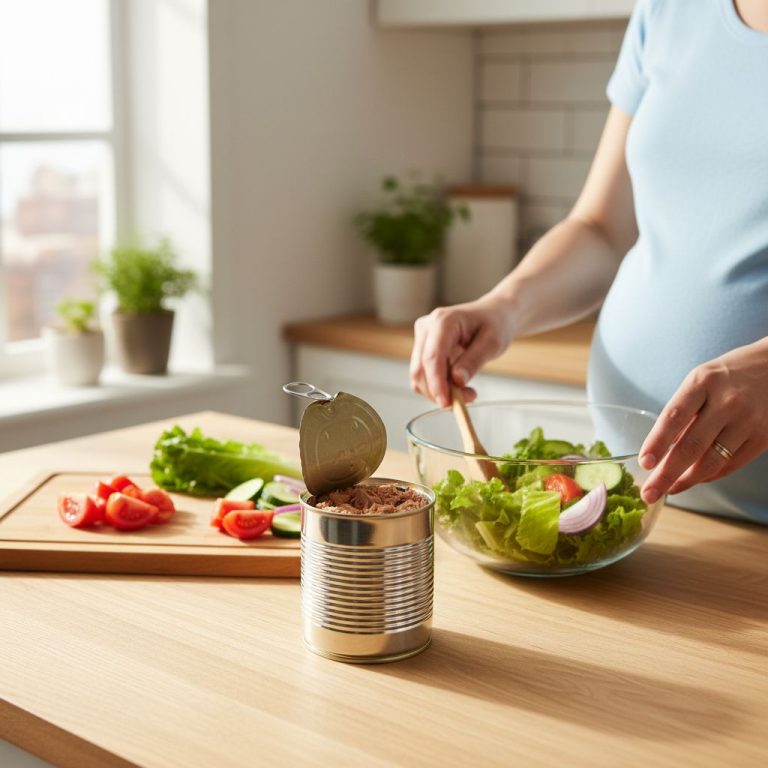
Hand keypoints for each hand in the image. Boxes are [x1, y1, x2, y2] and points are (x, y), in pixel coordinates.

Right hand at [409, 297, 514, 407]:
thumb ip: (473, 361)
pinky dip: (438, 386)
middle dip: (439, 391)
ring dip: (439, 391)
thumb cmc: (495, 324)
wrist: (493, 314)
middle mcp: (426, 327)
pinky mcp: (423, 348)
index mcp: (442, 321)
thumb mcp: (492, 343)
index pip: (432, 357)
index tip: (447, 404)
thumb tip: (456, 380)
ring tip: (468, 392)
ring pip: (419, 375)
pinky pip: (424, 375)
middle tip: (469, 399)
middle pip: (420, 369)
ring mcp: (422, 338)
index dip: (436, 384)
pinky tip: (458, 386)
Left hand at [639, 338, 767, 503]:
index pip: (674, 416)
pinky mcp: (763, 437)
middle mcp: (726, 402)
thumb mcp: (699, 382)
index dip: (657, 442)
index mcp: (702, 382)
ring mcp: (748, 421)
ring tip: (669, 490)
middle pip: (692, 445)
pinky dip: (710, 476)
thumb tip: (661, 450)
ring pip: (712, 461)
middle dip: (667, 474)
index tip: (645, 463)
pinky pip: (731, 464)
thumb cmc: (726, 377)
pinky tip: (695, 479)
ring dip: (687, 480)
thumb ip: (682, 412)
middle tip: (649, 493)